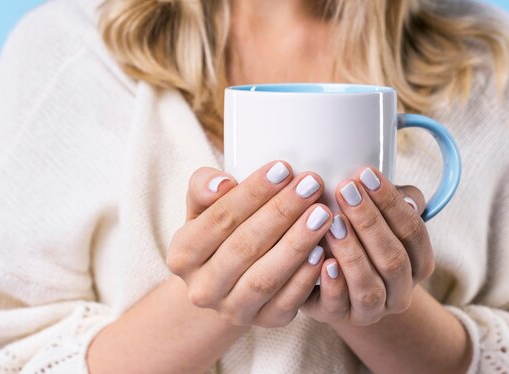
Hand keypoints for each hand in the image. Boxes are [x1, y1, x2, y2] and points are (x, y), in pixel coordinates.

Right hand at [166, 161, 333, 327]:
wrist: (228, 283)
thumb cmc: (219, 233)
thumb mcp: (203, 208)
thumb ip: (204, 187)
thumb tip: (221, 184)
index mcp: (183, 256)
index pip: (219, 219)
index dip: (252, 193)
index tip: (283, 168)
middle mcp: (203, 289)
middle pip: (244, 247)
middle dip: (281, 212)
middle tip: (310, 185)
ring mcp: (233, 310)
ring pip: (265, 278)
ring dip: (297, 244)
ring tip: (322, 214)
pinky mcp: (265, 322)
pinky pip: (287, 302)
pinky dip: (306, 277)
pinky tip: (325, 251)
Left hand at [301, 166, 433, 325]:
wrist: (332, 280)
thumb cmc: (360, 236)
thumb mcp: (382, 215)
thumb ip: (397, 200)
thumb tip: (408, 197)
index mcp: (418, 263)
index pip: (413, 232)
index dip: (391, 202)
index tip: (365, 174)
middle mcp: (400, 291)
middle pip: (393, 259)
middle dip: (369, 222)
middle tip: (344, 191)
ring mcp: (371, 310)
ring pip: (369, 287)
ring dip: (352, 253)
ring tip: (332, 223)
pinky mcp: (339, 317)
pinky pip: (339, 306)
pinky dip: (333, 285)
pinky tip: (323, 262)